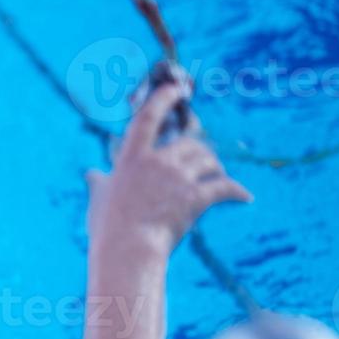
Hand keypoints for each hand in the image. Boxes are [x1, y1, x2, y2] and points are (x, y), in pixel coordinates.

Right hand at [85, 81, 252, 253]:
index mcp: (131, 158)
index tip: (176, 88)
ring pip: (208, 161)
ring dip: (216, 167)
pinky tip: (246, 197)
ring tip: (219, 174)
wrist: (128, 250)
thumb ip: (98, 182)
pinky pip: (224, 188)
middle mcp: (158, 162)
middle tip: (206, 157)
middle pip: (189, 144)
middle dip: (200, 150)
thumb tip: (93, 174)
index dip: (163, 99)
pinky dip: (236, 192)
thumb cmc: (108, 227)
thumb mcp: (99, 199)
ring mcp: (178, 179)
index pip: (148, 117)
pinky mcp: (196, 198)